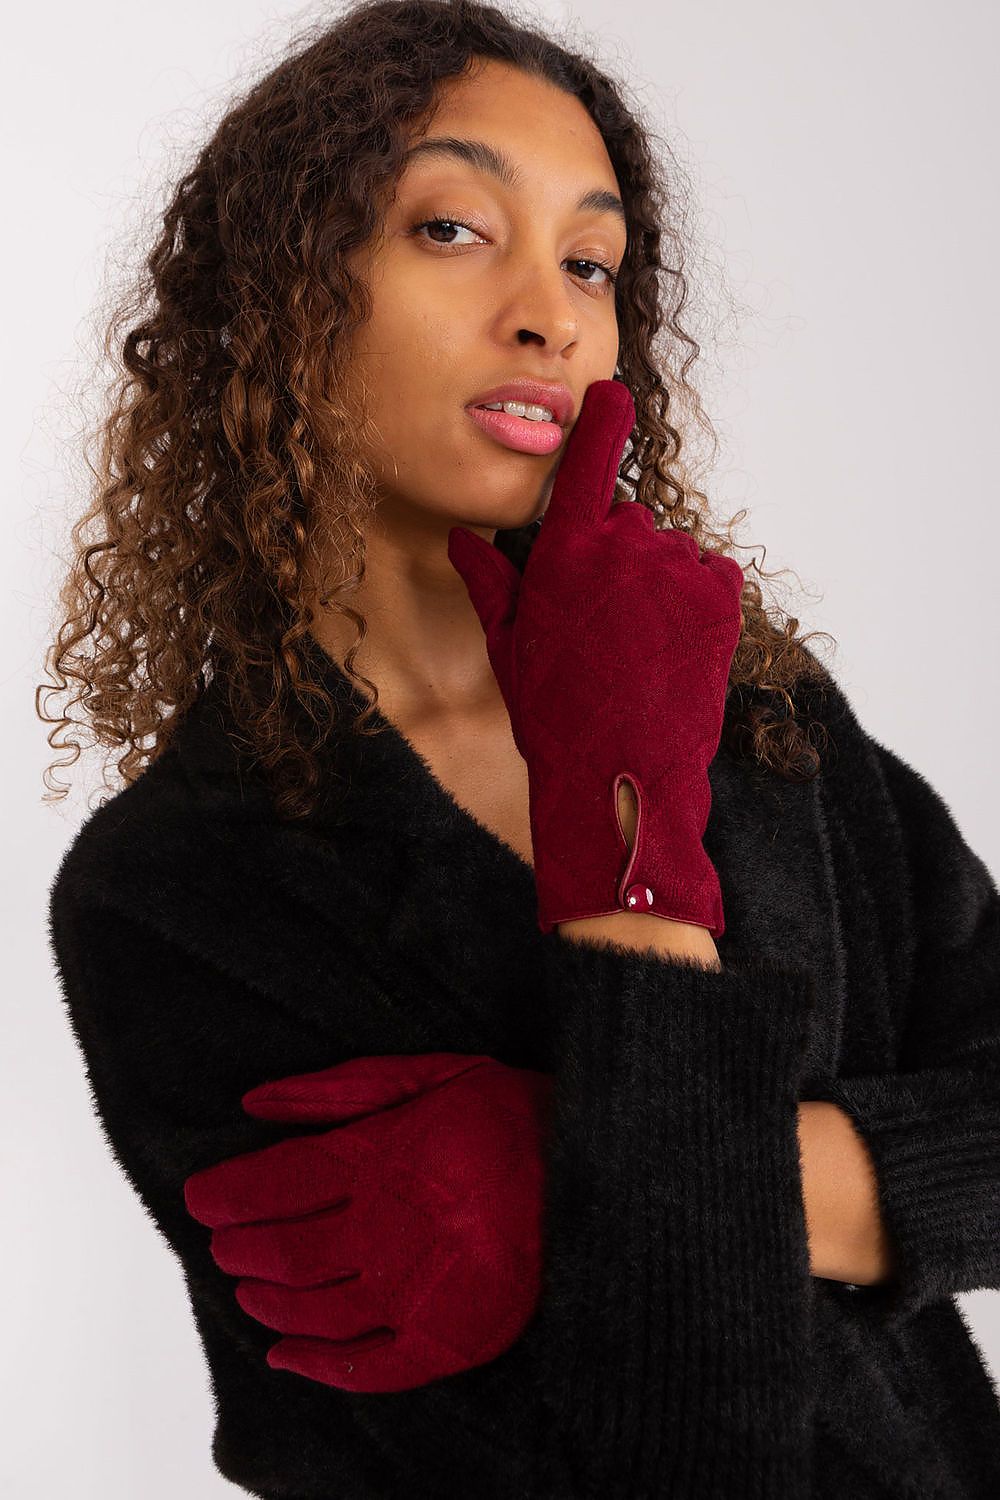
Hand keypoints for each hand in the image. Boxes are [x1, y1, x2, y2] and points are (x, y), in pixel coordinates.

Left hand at [183, 1053, 552, 1392]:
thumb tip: (255, 1099)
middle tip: (221, 1242)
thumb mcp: (429, 1074)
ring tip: (245, 1287)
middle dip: (241, 1246)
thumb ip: (338, 1090)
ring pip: (315, 1309)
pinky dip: (318, 1368)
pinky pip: (369, 1367)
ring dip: (269, 1300)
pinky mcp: (449, 1338)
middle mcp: (389, 1230)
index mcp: (383, 1160)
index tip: (201, 1197)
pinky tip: (284, 1356)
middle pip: (287, 1249)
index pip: (278, 1182)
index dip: (228, 1194)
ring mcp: (416, 1290)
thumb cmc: (511, 1114)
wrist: (601, 1169)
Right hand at [447, 378, 744, 936]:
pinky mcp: (722, 599)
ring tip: (638, 646)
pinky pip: (711, 575)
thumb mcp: (509, 646)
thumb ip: (489, 581)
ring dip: (658, 582)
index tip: (614, 392)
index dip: (605, 418)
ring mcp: (678, 570)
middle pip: (628, 522)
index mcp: (566, 550)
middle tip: (603, 621)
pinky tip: (672, 644)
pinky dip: (698, 598)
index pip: (587, 459)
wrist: (621, 774)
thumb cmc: (554, 713)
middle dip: (617, 556)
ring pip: (670, 553)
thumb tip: (461, 539)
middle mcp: (625, 544)